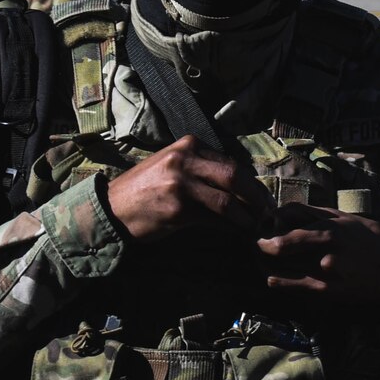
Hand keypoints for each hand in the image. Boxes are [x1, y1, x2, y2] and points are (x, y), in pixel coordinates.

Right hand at [101, 135, 274, 242]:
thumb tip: (239, 182)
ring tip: (255, 226)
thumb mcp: (171, 165)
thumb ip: (201, 167)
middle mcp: (185, 160)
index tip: (261, 197)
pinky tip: (237, 233)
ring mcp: (181, 185)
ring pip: (227, 201)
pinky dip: (230, 228)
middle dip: (256, 196)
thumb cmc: (143, 188)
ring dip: (246, 216)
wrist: (112, 208)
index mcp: (187, 145)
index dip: (249, 182)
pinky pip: (214, 220)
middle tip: (267, 212)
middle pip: (234, 176)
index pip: (230, 162)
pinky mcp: (178, 210)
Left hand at [257, 202, 379, 312]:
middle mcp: (326, 248)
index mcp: (332, 226)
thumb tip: (288, 210)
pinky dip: (278, 281)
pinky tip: (272, 278)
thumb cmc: (375, 241)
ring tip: (259, 260)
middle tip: (254, 243)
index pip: (289, 217)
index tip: (262, 223)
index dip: (270, 221)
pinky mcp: (327, 292)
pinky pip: (292, 287)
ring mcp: (325, 272)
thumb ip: (319, 215)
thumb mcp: (349, 220)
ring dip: (265, 264)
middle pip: (280, 244)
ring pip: (281, 268)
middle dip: (262, 243)